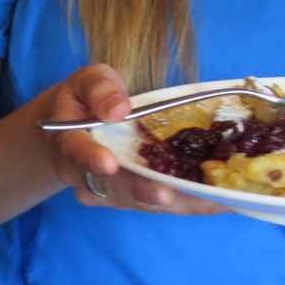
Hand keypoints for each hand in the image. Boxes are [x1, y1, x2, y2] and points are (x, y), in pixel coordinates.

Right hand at [43, 64, 228, 215]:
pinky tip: (216, 201)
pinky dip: (187, 202)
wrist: (75, 126)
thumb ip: (99, 88)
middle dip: (143, 192)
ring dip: (175, 202)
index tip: (109, 164)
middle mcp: (84, 174)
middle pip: (113, 187)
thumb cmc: (82, 98)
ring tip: (208, 200)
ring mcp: (108, 191)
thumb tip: (118, 108)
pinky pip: (157, 203)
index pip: (76, 151)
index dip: (92, 158)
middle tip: (167, 195)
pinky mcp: (131, 198)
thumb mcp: (86, 80)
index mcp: (68, 140)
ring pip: (139, 201)